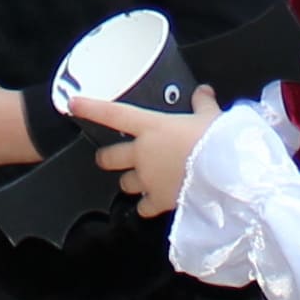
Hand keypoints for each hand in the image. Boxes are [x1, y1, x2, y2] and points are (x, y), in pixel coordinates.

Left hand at [57, 84, 214, 216]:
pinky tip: (152, 203)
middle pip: (109, 157)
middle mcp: (143, 153)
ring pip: (124, 183)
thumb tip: (203, 91)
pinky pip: (142, 208)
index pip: (112, 114)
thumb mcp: (211, 117)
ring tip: (141, 181)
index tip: (72, 104)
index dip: (90, 108)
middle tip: (111, 158)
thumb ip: (202, 104)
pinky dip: (145, 206)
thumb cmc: (217, 141)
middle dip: (108, 158)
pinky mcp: (158, 201)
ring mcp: (148, 179)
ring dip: (130, 182)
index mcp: (152, 127)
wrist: (227, 175)